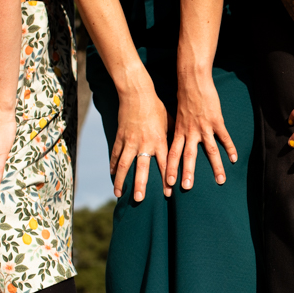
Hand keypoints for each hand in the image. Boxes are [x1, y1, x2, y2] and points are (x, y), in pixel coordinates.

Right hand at [110, 63, 169, 201]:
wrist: (137, 93)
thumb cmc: (157, 107)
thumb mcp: (169, 122)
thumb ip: (172, 137)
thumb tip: (180, 149)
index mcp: (159, 140)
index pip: (164, 164)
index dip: (166, 179)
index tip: (167, 193)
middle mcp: (145, 143)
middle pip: (142, 168)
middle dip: (140, 184)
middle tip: (140, 199)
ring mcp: (130, 141)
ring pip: (124, 164)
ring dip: (122, 180)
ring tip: (119, 194)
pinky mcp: (120, 137)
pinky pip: (115, 154)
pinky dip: (113, 166)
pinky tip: (113, 177)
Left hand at [167, 67, 237, 190]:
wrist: (192, 81)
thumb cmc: (184, 98)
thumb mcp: (175, 116)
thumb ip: (176, 131)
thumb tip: (172, 142)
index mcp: (179, 132)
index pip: (172, 154)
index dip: (170, 169)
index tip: (169, 184)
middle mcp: (190, 132)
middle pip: (188, 156)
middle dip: (187, 173)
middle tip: (187, 188)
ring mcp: (204, 127)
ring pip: (210, 151)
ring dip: (215, 167)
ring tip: (220, 181)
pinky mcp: (216, 121)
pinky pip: (224, 138)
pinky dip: (230, 148)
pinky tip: (235, 159)